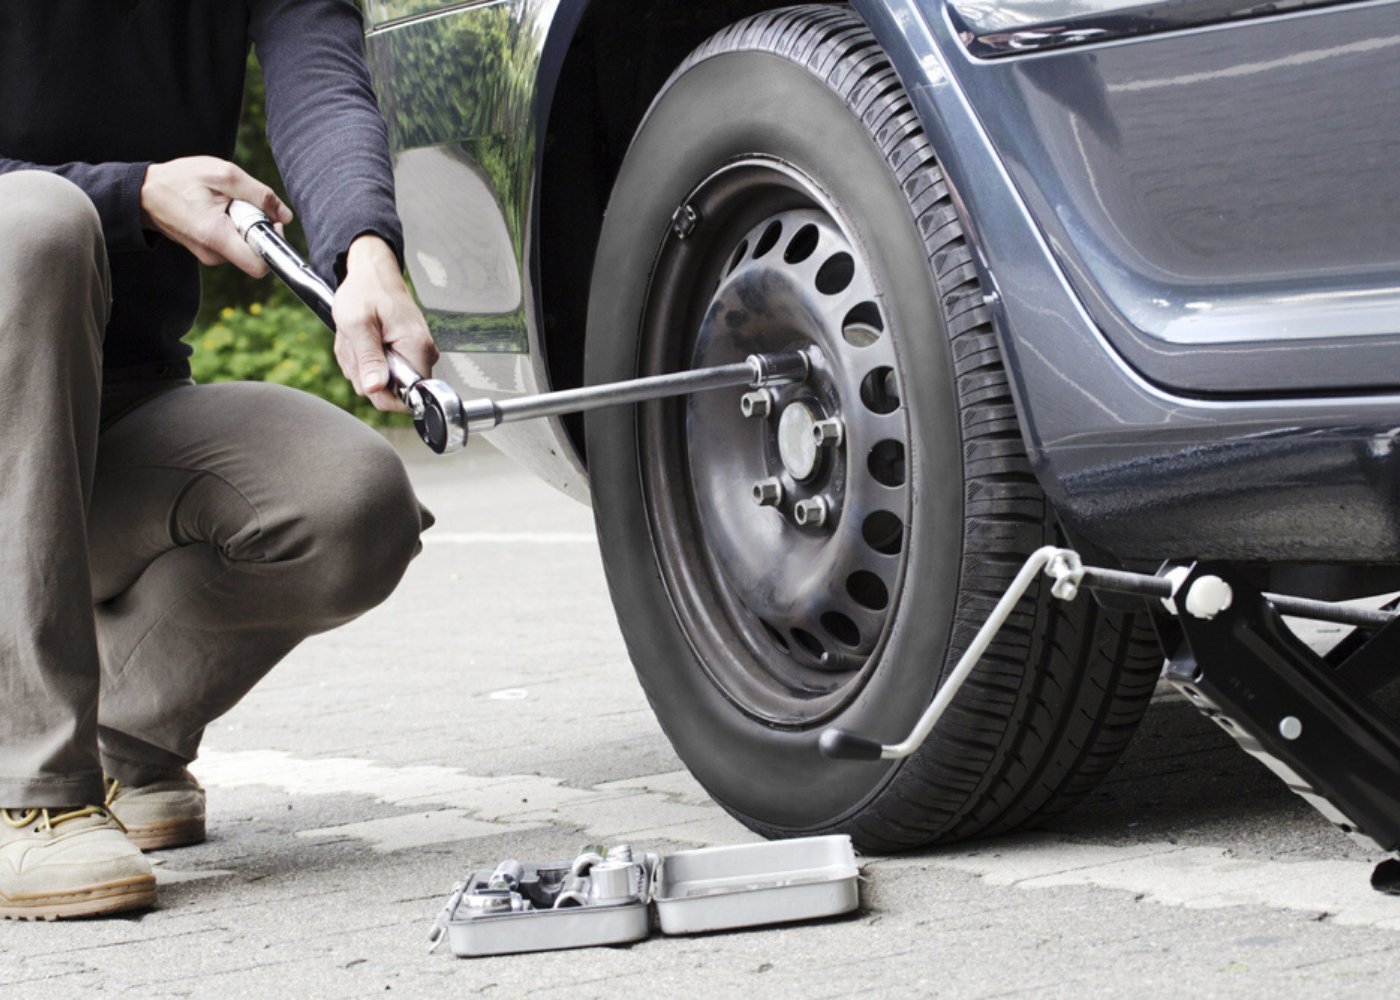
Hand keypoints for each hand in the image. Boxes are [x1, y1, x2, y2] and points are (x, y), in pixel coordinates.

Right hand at [140, 157, 292, 276]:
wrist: (145, 193)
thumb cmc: (180, 180)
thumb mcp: (223, 174)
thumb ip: (259, 194)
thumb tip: (285, 215)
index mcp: (217, 238)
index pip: (260, 264)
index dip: (274, 242)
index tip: (270, 220)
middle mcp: (214, 255)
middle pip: (256, 253)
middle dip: (258, 227)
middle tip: (242, 203)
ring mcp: (210, 256)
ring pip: (245, 246)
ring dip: (245, 223)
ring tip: (223, 203)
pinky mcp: (209, 251)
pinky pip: (234, 242)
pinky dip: (234, 225)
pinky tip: (218, 209)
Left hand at [332, 234, 437, 412]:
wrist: (372, 273)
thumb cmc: (365, 291)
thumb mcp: (357, 324)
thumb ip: (368, 359)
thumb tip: (375, 389)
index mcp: (417, 348)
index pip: (409, 398)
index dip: (381, 391)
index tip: (366, 367)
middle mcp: (424, 354)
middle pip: (394, 393)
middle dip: (366, 375)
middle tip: (357, 346)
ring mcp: (417, 354)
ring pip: (385, 383)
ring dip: (363, 365)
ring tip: (359, 339)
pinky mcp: (408, 353)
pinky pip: (385, 371)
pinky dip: (367, 359)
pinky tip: (364, 340)